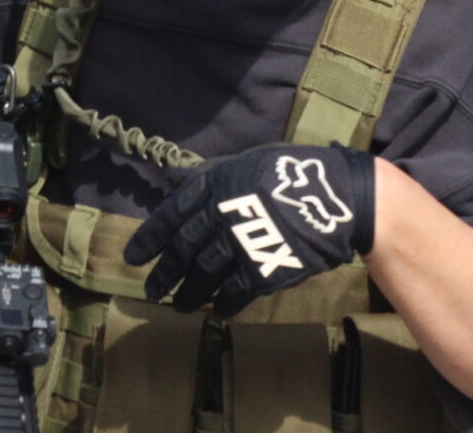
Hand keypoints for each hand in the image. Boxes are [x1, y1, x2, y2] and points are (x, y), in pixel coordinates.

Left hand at [124, 143, 374, 315]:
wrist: (339, 196)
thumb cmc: (294, 172)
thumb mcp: (247, 162)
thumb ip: (214, 177)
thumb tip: (181, 182)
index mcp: (217, 183)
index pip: (172, 213)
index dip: (150, 236)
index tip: (133, 256)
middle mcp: (223, 213)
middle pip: (184, 247)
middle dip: (166, 271)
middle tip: (151, 290)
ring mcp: (243, 241)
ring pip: (205, 272)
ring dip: (189, 292)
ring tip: (177, 306)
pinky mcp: (265, 266)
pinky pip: (236, 289)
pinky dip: (224, 302)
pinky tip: (216, 310)